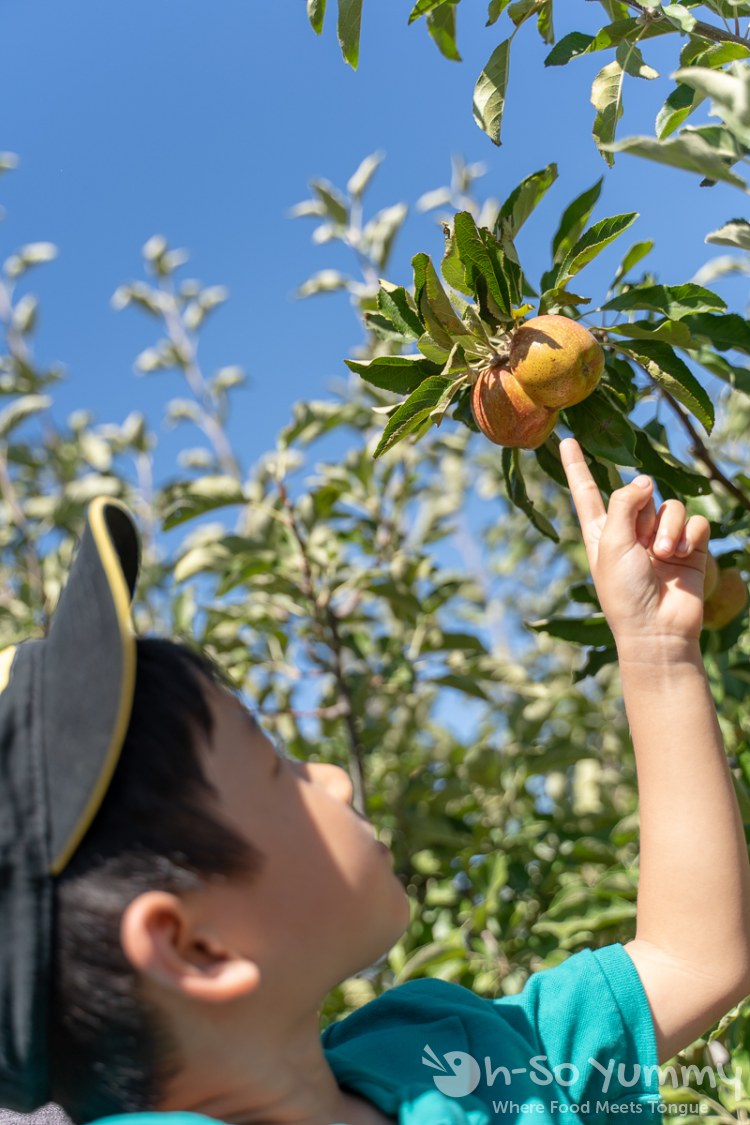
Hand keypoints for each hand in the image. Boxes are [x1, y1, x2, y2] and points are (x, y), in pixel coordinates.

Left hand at [560, 437, 710, 643]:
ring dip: (667, 528)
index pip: (586, 491)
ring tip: (661, 555)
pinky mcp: (689, 547)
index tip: (567, 440)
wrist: (657, 630)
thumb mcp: (611, 543)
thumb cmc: (624, 592)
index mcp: (600, 531)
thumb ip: (623, 503)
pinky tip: (680, 557)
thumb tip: (645, 480)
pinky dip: (688, 536)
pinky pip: (694, 523)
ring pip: (670, 506)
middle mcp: (630, 530)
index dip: (577, 466)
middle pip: (639, 493)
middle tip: (641, 542)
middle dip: (642, 510)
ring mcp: (660, 538)